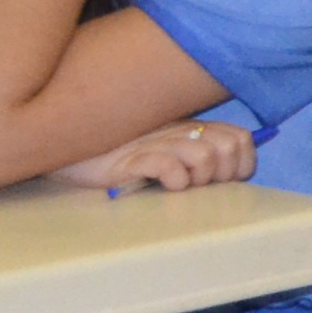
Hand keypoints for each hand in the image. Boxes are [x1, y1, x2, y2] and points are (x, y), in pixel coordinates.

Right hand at [71, 120, 256, 194]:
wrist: (69, 152)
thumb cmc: (121, 155)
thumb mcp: (165, 152)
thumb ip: (196, 155)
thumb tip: (233, 170)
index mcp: (190, 127)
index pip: (241, 139)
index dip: (242, 164)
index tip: (226, 180)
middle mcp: (176, 130)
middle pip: (228, 147)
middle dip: (223, 173)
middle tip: (201, 184)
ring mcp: (153, 142)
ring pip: (204, 155)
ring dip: (200, 177)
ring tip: (182, 185)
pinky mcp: (129, 159)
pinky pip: (168, 166)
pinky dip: (175, 180)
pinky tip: (165, 186)